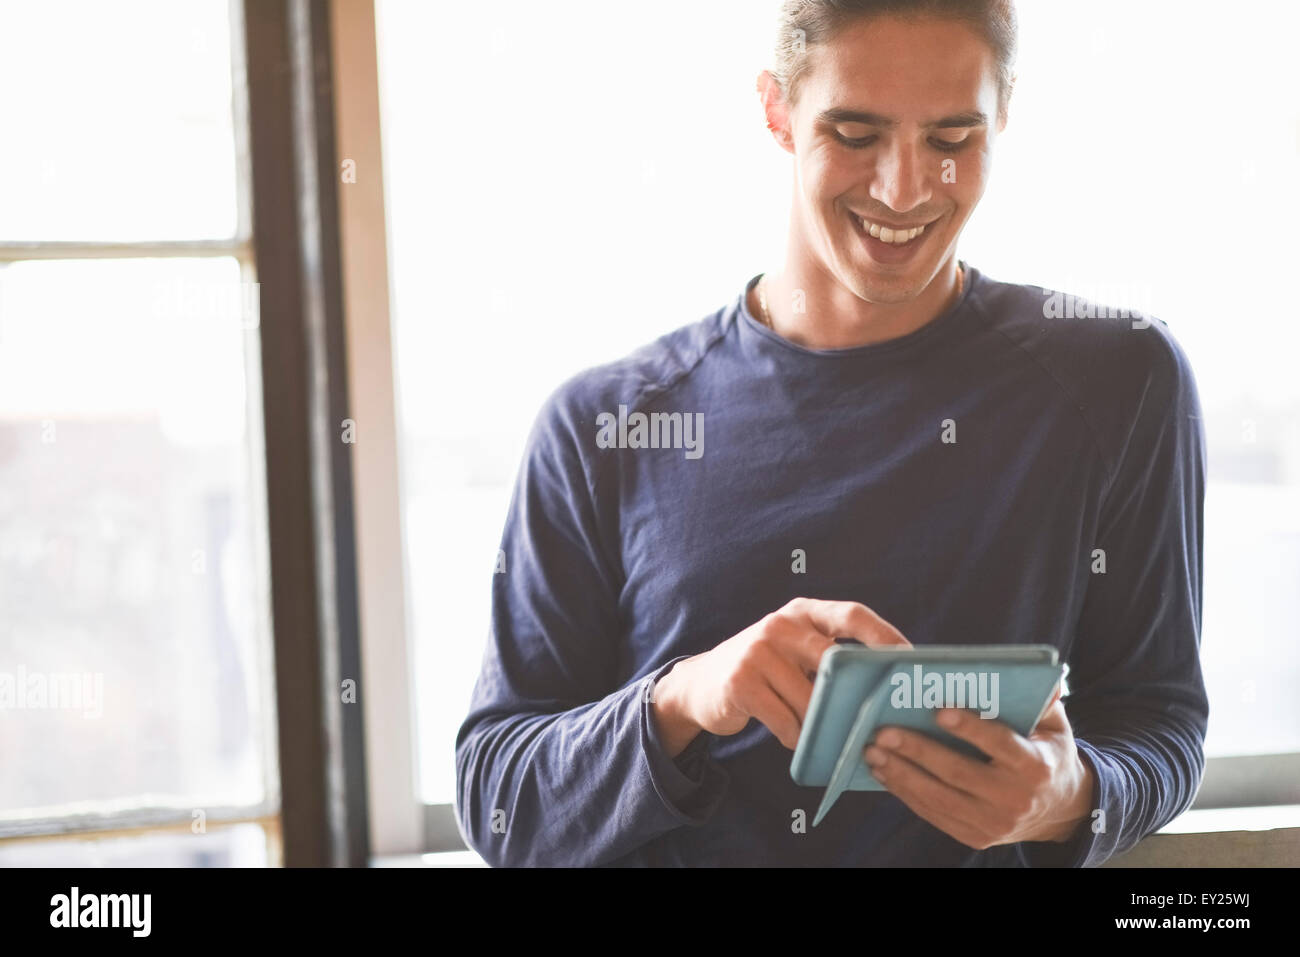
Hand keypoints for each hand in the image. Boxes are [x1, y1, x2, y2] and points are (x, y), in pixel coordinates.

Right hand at [651, 597, 909, 756]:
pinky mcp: (740, 682)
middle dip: (859, 690)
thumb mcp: (796, 650)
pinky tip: (797, 739)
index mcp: (802, 612)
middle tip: (880, 714)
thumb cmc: (767, 670)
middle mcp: (780, 625)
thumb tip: (885, 688)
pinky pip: (784, 720)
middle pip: (834, 659)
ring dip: (825, 724)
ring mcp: (757, 652)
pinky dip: (796, 736)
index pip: (851, 615)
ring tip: (834, 737)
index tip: (910, 661)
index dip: (884, 636)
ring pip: (810, 698)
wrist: (703, 683)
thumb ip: (832, 657)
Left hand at [863, 687, 1095, 847]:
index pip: (1000, 744)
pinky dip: (905, 793)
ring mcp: (994, 823)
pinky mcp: (975, 837)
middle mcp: (1015, 799)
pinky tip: (883, 772)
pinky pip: (934, 814)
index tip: (938, 710)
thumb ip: (1042, 699)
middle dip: (917, 751)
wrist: (1058, 810)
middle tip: (883, 731)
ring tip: (872, 751)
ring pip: (939, 798)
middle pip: (958, 773)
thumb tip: (1035, 671)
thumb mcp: (1053, 725)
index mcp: (1036, 766)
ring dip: (901, 774)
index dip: (970, 728)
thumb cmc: (1046, 751)